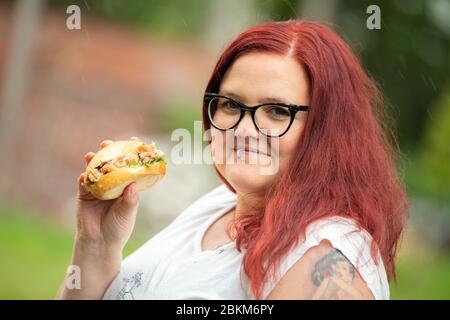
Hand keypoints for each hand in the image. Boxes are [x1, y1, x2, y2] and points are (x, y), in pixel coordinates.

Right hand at [75, 136, 140, 250]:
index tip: (135, 140)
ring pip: (95, 171)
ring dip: (93, 161)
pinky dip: (84, 177)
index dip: (131, 154)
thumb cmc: (118, 228)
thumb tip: (134, 184)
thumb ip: (130, 200)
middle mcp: (112, 185)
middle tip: (108, 143)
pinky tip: (85, 174)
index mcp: (126, 187)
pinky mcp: (84, 195)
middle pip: (110, 164)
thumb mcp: (127, 213)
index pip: (130, 167)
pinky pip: (83, 183)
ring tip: (92, 154)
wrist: (100, 243)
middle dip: (109, 152)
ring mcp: (97, 189)